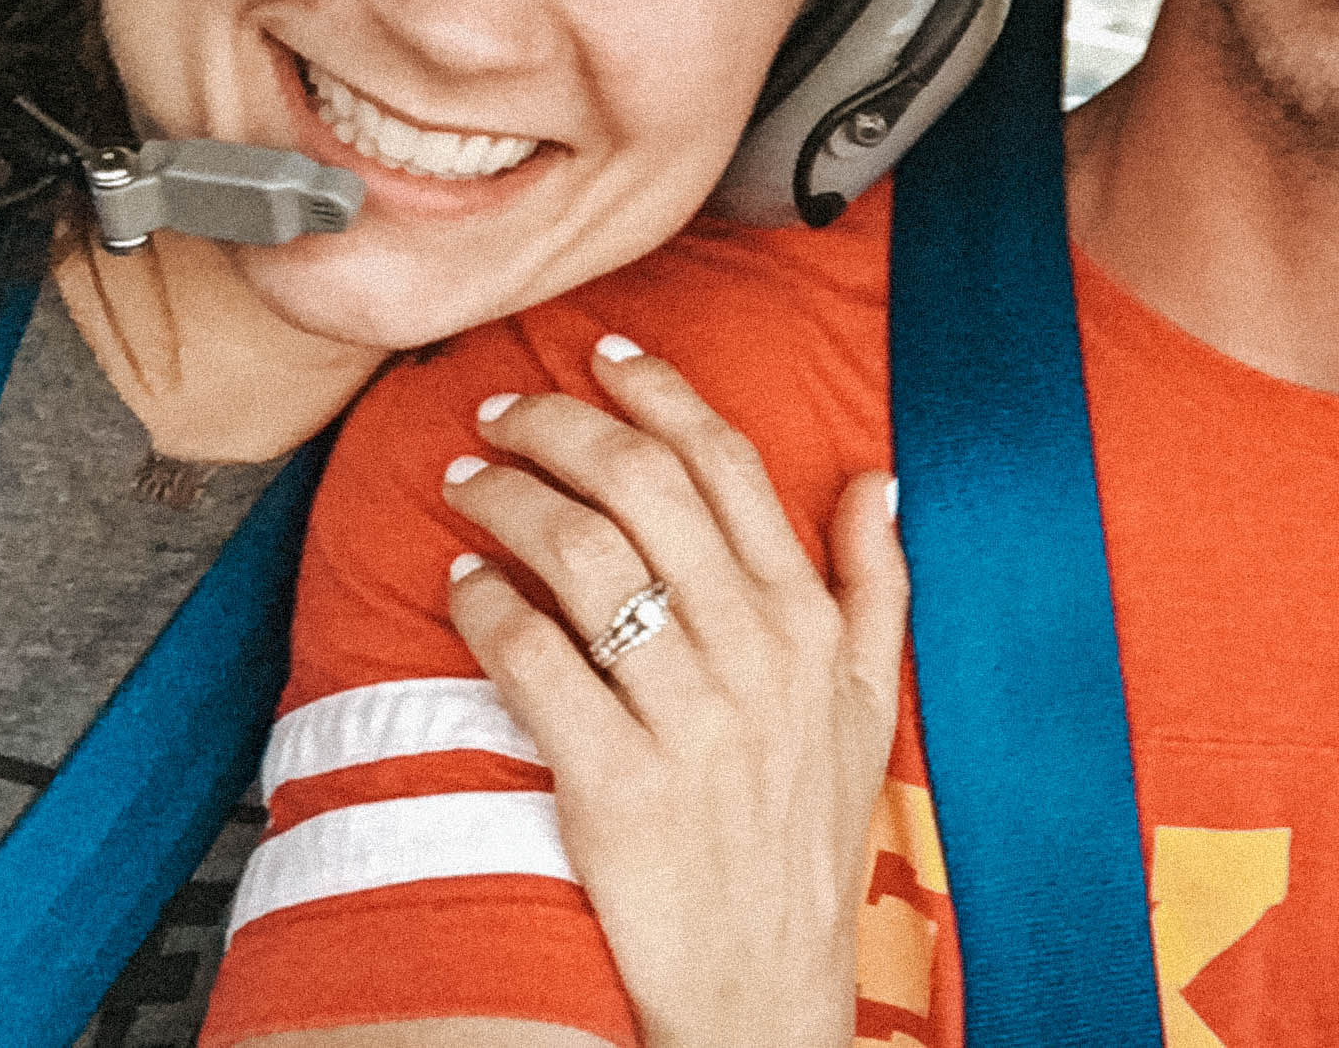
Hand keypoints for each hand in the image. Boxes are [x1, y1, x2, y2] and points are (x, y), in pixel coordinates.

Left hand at [441, 336, 907, 1047]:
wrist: (767, 989)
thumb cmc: (807, 835)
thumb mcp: (873, 704)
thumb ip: (878, 582)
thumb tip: (878, 478)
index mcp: (809, 621)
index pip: (726, 462)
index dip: (658, 391)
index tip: (603, 355)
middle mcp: (754, 652)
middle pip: (642, 486)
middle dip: (560, 425)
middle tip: (503, 410)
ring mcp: (686, 717)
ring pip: (581, 555)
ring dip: (509, 499)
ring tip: (467, 481)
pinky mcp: (614, 783)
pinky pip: (534, 659)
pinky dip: (485, 605)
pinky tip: (460, 583)